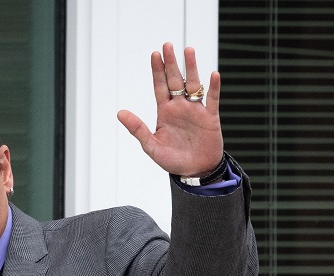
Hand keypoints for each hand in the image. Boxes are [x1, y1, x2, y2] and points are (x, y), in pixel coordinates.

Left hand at [117, 42, 223, 177]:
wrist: (195, 172)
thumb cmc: (172, 160)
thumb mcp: (151, 146)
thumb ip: (137, 129)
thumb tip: (120, 113)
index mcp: (165, 112)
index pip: (160, 87)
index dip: (157, 71)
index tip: (154, 54)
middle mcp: (180, 107)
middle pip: (175, 80)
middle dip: (171, 63)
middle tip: (168, 45)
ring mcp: (195, 110)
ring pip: (193, 84)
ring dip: (191, 68)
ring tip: (188, 50)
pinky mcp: (210, 117)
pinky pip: (212, 99)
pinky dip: (213, 87)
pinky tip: (213, 74)